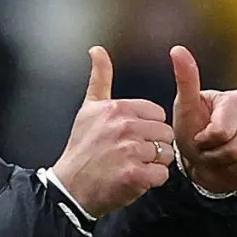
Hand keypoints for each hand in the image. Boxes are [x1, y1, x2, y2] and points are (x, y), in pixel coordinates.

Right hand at [53, 47, 175, 216]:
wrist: (70, 187)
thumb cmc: (81, 150)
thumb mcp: (88, 109)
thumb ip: (99, 78)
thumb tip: (97, 50)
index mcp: (117, 108)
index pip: (156, 114)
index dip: (146, 128)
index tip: (128, 138)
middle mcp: (124, 126)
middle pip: (164, 134)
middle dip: (152, 146)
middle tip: (128, 155)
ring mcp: (130, 151)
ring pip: (165, 154)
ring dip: (152, 164)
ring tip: (130, 166)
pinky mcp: (135, 175)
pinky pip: (162, 174)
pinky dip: (151, 181)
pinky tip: (133, 178)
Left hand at [170, 45, 236, 192]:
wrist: (203, 159)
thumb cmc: (192, 130)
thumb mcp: (184, 108)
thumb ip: (185, 80)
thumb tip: (177, 49)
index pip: (222, 132)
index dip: (206, 142)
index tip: (199, 137)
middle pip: (236, 151)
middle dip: (215, 157)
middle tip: (207, 151)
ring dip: (227, 168)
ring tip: (219, 158)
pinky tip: (235, 167)